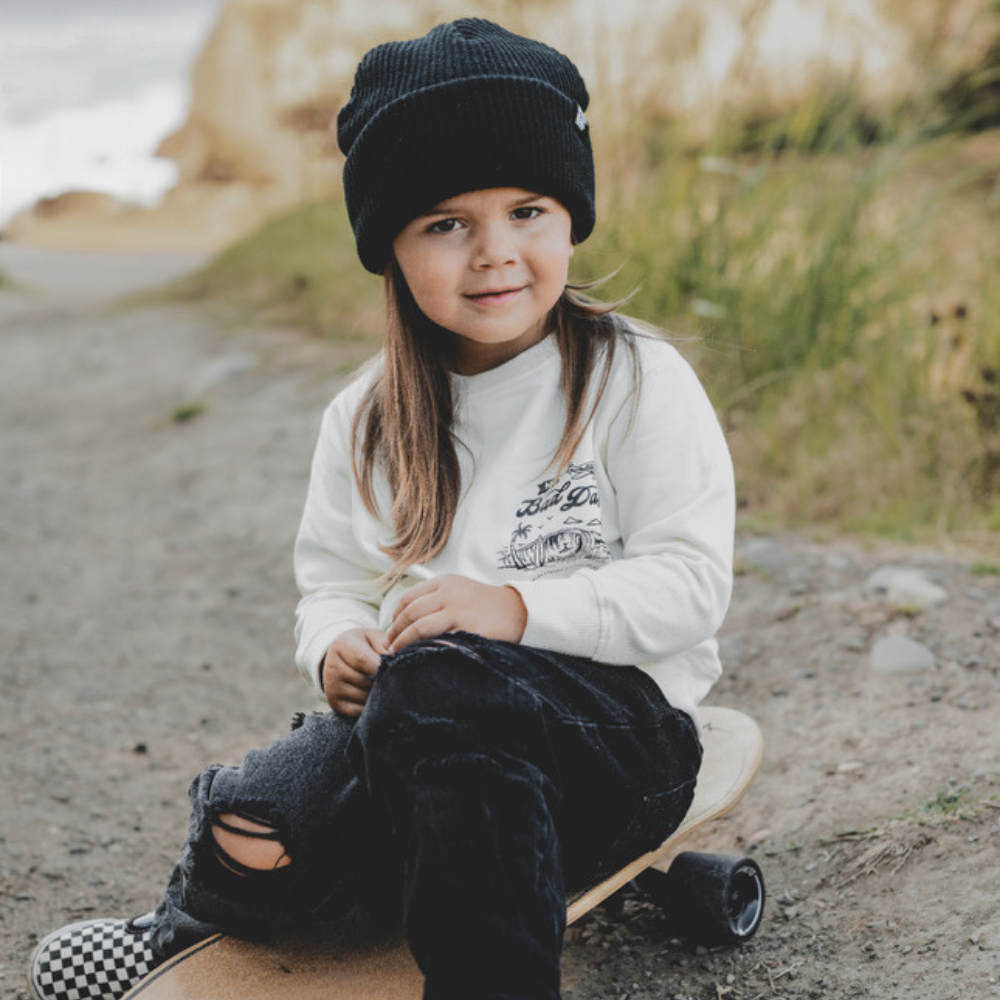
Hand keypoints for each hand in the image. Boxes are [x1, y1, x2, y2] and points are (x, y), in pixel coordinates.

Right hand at [322, 628, 389, 717]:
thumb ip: (386, 647)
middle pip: (364, 681)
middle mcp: (331, 666)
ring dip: (378, 694)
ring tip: (386, 685)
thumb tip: (395, 663)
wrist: (346, 655)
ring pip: (362, 697)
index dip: (381, 667)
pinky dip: (370, 707)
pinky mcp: (334, 703)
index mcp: (341, 645)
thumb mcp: (375, 638)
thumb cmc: (367, 645)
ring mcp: (331, 687)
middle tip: (395, 679)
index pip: (361, 660)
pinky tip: (376, 696)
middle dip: (382, 682)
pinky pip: (358, 711)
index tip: (395, 669)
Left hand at [386, 574, 526, 652]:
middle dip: (395, 632)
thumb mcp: (460, 591)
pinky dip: (425, 650)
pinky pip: (439, 640)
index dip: (394, 617)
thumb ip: (436, 598)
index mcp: (444, 582)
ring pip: (419, 627)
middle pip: (410, 613)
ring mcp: (459, 610)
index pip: (407, 598)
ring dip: (404, 643)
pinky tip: (420, 658)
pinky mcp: (469, 628)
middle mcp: (449, 593)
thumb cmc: (485, 605)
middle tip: (389, 647)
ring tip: (397, 655)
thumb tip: (406, 619)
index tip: (390, 632)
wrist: (519, 610)